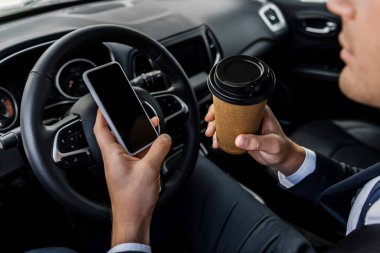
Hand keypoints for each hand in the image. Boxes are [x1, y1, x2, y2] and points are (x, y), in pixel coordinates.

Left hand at [93, 110, 171, 245]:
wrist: (133, 220)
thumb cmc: (133, 200)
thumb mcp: (149, 169)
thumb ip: (159, 149)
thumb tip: (165, 137)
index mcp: (112, 155)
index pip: (101, 129)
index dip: (102, 115)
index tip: (105, 104)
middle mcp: (115, 159)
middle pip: (118, 134)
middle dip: (128, 123)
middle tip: (136, 114)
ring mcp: (123, 166)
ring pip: (130, 144)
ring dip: (140, 136)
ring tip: (151, 127)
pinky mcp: (131, 172)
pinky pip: (137, 155)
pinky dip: (146, 148)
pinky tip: (156, 145)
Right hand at [205, 105, 304, 175]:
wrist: (283, 158)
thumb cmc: (282, 149)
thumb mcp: (271, 145)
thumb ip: (256, 142)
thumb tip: (239, 140)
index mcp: (259, 112)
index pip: (238, 103)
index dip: (223, 106)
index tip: (214, 114)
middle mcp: (250, 116)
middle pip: (228, 111)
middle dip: (215, 118)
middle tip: (210, 128)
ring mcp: (245, 125)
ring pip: (225, 122)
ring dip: (215, 128)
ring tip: (212, 137)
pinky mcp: (242, 134)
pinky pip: (227, 132)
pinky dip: (220, 136)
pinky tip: (217, 143)